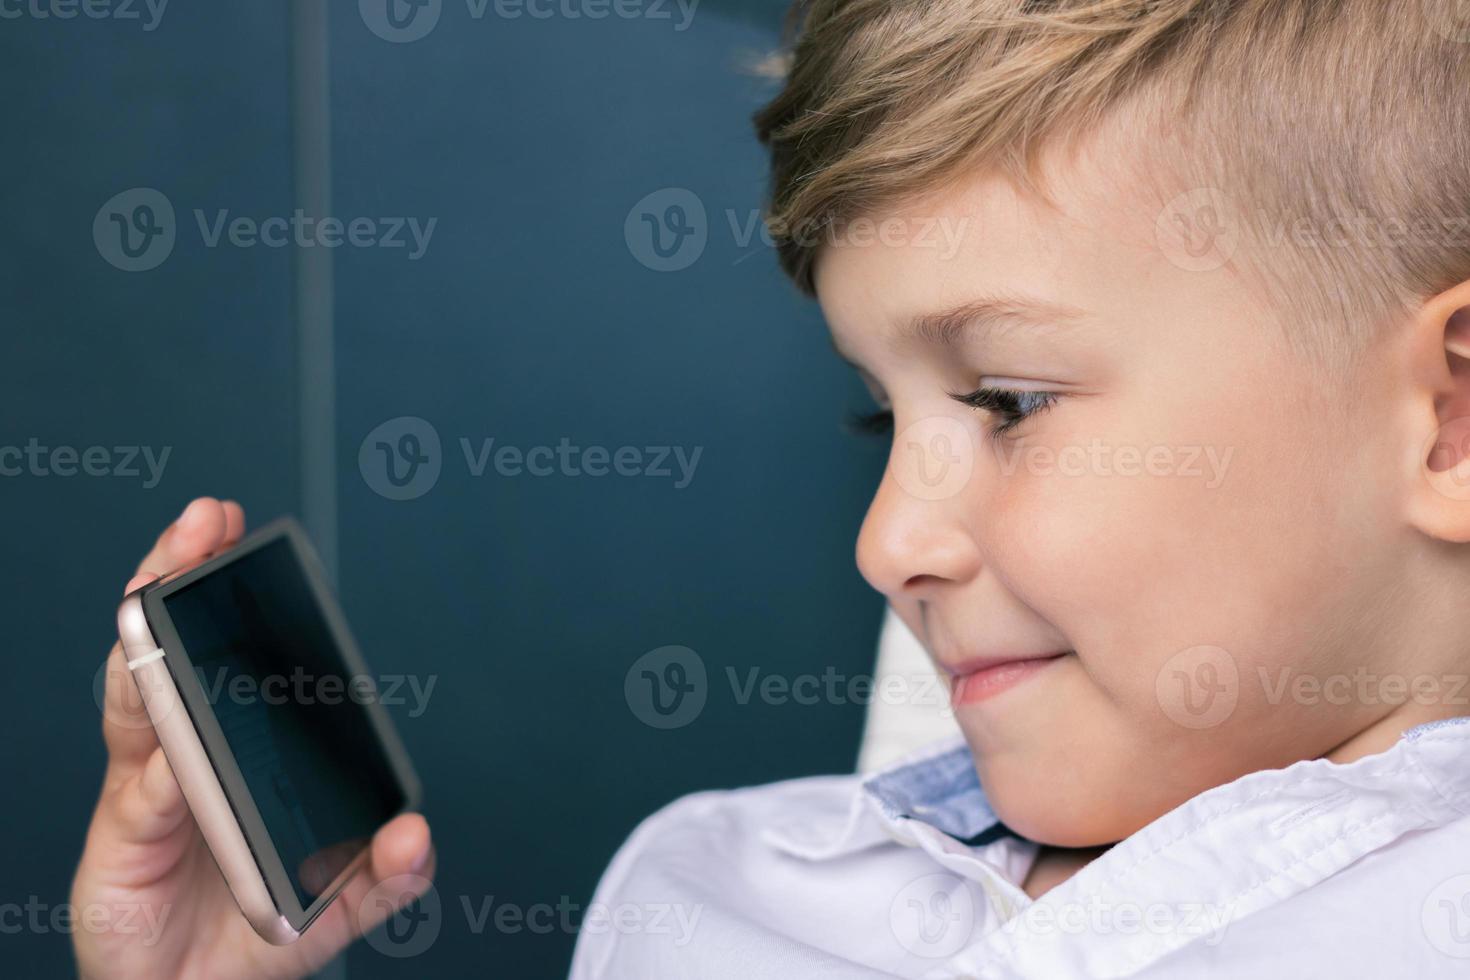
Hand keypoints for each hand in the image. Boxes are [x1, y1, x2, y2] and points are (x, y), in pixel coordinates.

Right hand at [71, 497, 435, 979]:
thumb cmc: (253, 938)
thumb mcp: (338, 905)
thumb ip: (385, 875)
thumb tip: (415, 834)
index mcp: (243, 752)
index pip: (235, 656)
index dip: (236, 595)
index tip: (246, 540)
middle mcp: (191, 754)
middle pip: (177, 650)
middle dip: (182, 577)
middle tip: (202, 526)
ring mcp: (154, 786)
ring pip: (142, 696)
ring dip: (151, 640)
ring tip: (160, 585)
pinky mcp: (124, 834)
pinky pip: (146, 790)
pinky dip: (164, 767)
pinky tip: (178, 748)